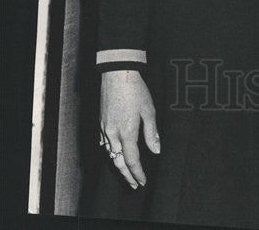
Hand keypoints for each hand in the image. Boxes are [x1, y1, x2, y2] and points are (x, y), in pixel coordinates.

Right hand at [100, 69, 160, 188]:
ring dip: (118, 165)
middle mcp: (113, 133)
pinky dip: (110, 152)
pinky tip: (114, 153)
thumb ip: (151, 132)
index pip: (132, 160)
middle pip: (118, 161)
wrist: (117, 74)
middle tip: (134, 184)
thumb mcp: (149, 110)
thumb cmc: (135, 90)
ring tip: (126, 172)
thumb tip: (156, 150)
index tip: (142, 181)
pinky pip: (104, 143)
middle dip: (127, 175)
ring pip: (109, 154)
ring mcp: (105, 128)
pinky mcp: (101, 122)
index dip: (138, 172)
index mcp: (127, 132)